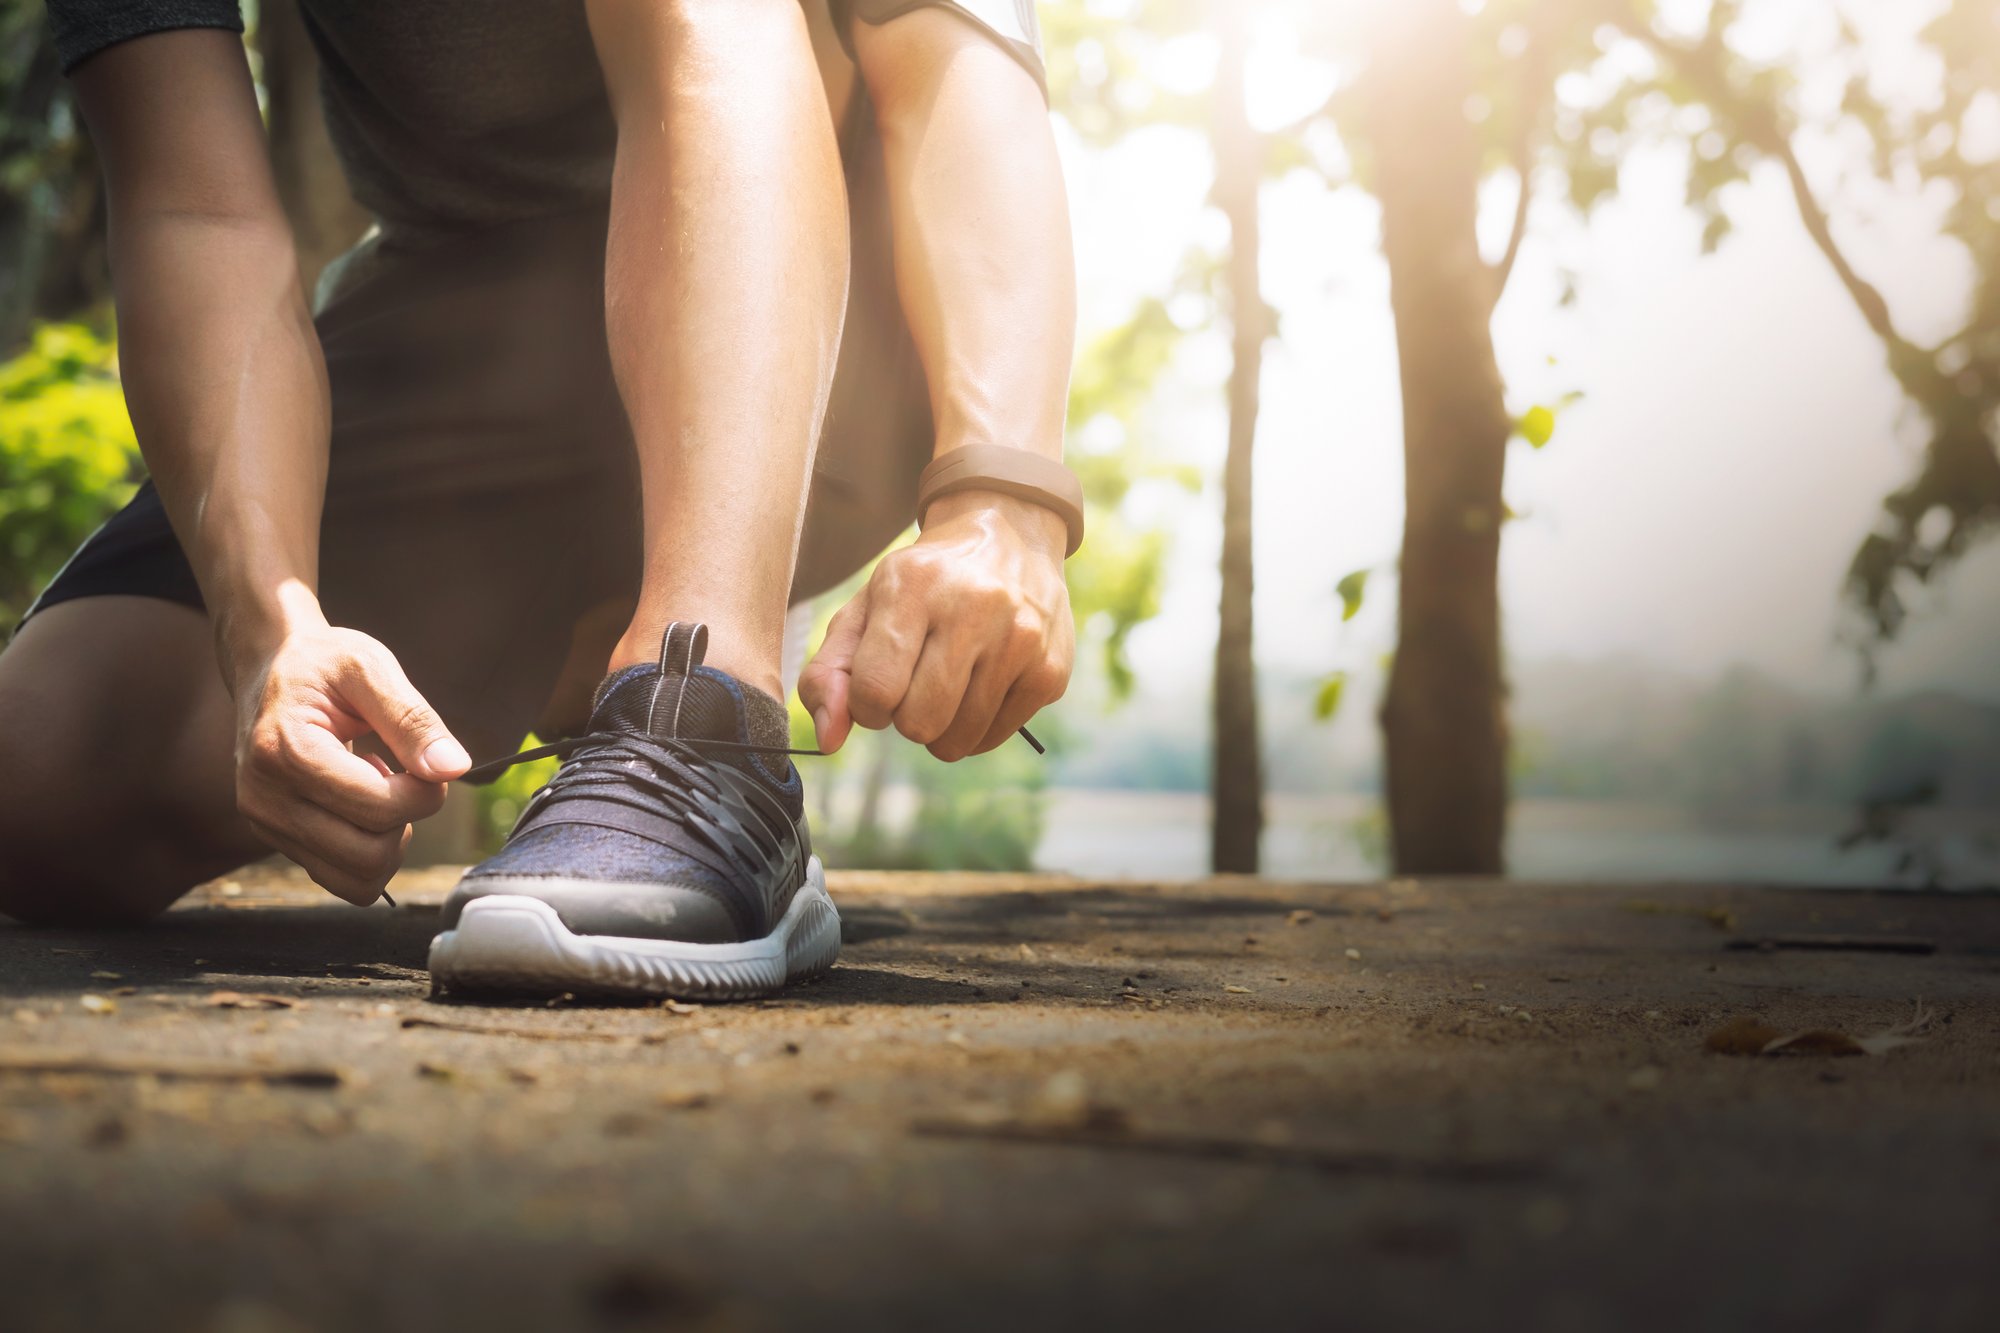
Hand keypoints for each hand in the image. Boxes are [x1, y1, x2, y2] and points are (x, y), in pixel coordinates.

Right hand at [230, 611, 470, 903]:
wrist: (268, 667)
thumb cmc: (323, 664)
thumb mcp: (370, 668)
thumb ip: (412, 719)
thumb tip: (453, 769)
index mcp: (287, 751)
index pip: (378, 809)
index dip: (425, 792)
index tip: (426, 761)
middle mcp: (265, 798)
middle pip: (367, 855)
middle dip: (406, 821)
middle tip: (403, 777)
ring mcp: (265, 824)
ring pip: (355, 880)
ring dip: (387, 843)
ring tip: (378, 791)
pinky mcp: (275, 839)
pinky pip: (340, 878)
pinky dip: (366, 853)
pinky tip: (359, 806)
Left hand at [801, 490, 1072, 760]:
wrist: (1007, 539)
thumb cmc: (921, 586)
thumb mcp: (864, 610)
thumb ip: (828, 674)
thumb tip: (829, 741)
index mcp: (914, 586)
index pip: (876, 689)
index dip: (866, 706)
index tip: (876, 688)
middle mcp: (974, 607)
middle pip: (919, 723)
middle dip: (905, 718)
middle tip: (915, 684)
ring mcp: (1020, 639)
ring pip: (957, 740)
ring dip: (940, 728)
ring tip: (947, 685)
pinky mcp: (1049, 670)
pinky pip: (993, 738)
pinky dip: (975, 728)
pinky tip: (978, 687)